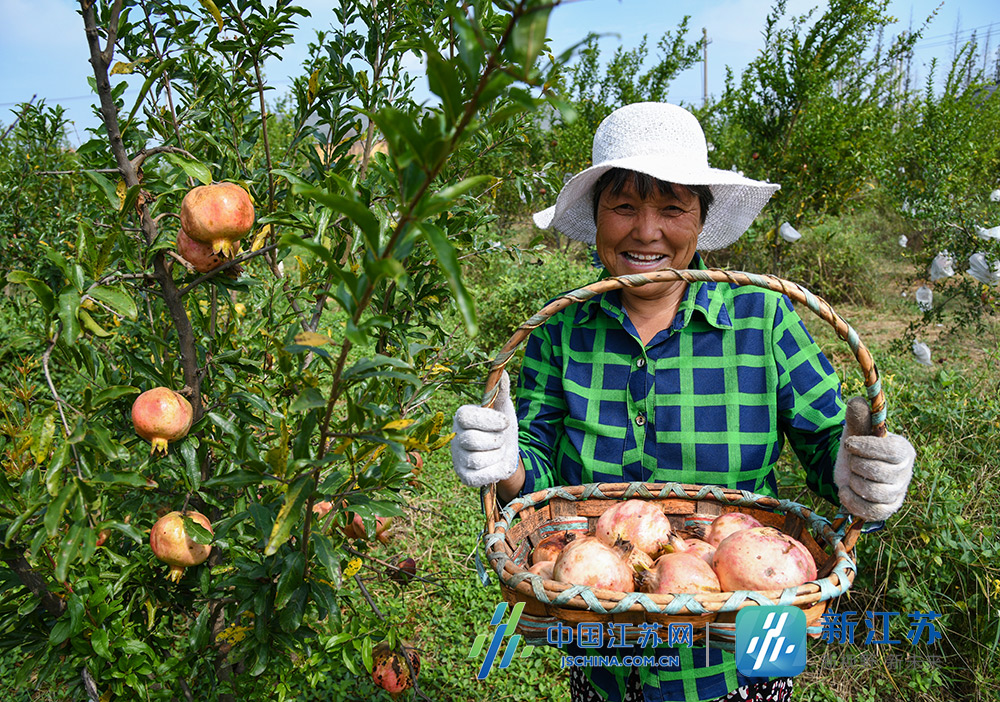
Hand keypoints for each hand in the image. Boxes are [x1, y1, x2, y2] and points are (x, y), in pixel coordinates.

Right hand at [450, 371, 519, 487]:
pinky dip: (494, 471)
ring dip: (496, 456)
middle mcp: (455, 436)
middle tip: (500, 439)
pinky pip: (480, 477)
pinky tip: (495, 465)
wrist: (507, 453)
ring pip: (477, 459)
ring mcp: (458, 458)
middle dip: (496, 441)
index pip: (466, 417)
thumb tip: (502, 372)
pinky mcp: (464, 476)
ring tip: (498, 451)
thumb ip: (501, 391)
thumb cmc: (502, 427)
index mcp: (462, 416)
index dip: (488, 421)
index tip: (504, 423)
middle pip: (473, 440)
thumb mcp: (504, 408)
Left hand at [834, 396, 915, 521]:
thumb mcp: (856, 429)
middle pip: (880, 473)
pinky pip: (872, 512)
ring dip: (854, 482)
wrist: (851, 467)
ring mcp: (898, 492)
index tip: (849, 443)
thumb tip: (857, 401)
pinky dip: (853, 502)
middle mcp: (905, 472)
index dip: (866, 448)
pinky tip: (846, 491)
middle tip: (852, 460)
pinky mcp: (887, 509)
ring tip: (851, 475)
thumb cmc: (858, 445)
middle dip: (856, 465)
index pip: (891, 452)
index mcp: (903, 450)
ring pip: (874, 493)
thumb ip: (858, 415)